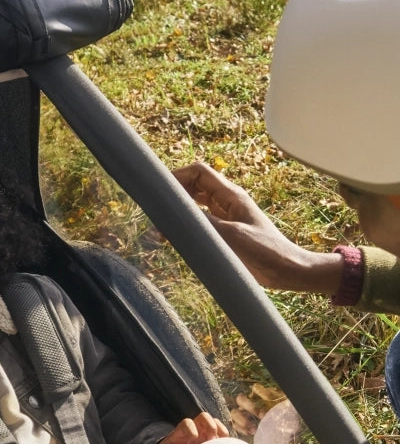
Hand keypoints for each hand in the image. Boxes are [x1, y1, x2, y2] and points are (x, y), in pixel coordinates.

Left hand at [150, 412, 228, 443]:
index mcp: (179, 432)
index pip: (187, 423)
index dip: (191, 431)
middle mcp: (194, 429)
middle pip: (204, 417)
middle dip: (209, 426)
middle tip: (210, 440)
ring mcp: (204, 434)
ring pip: (216, 423)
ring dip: (220, 431)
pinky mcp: (213, 441)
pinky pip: (223, 434)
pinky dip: (226, 439)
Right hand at [171, 162, 344, 293]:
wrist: (287, 271)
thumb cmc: (266, 251)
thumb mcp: (232, 236)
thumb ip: (203, 223)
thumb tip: (175, 215)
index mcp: (232, 195)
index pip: (198, 172)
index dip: (177, 175)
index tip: (159, 190)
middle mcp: (227, 202)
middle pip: (193, 185)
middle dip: (173, 193)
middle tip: (155, 210)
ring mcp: (225, 217)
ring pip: (194, 204)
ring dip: (178, 211)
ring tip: (160, 227)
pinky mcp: (224, 232)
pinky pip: (199, 222)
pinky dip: (185, 225)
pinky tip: (174, 237)